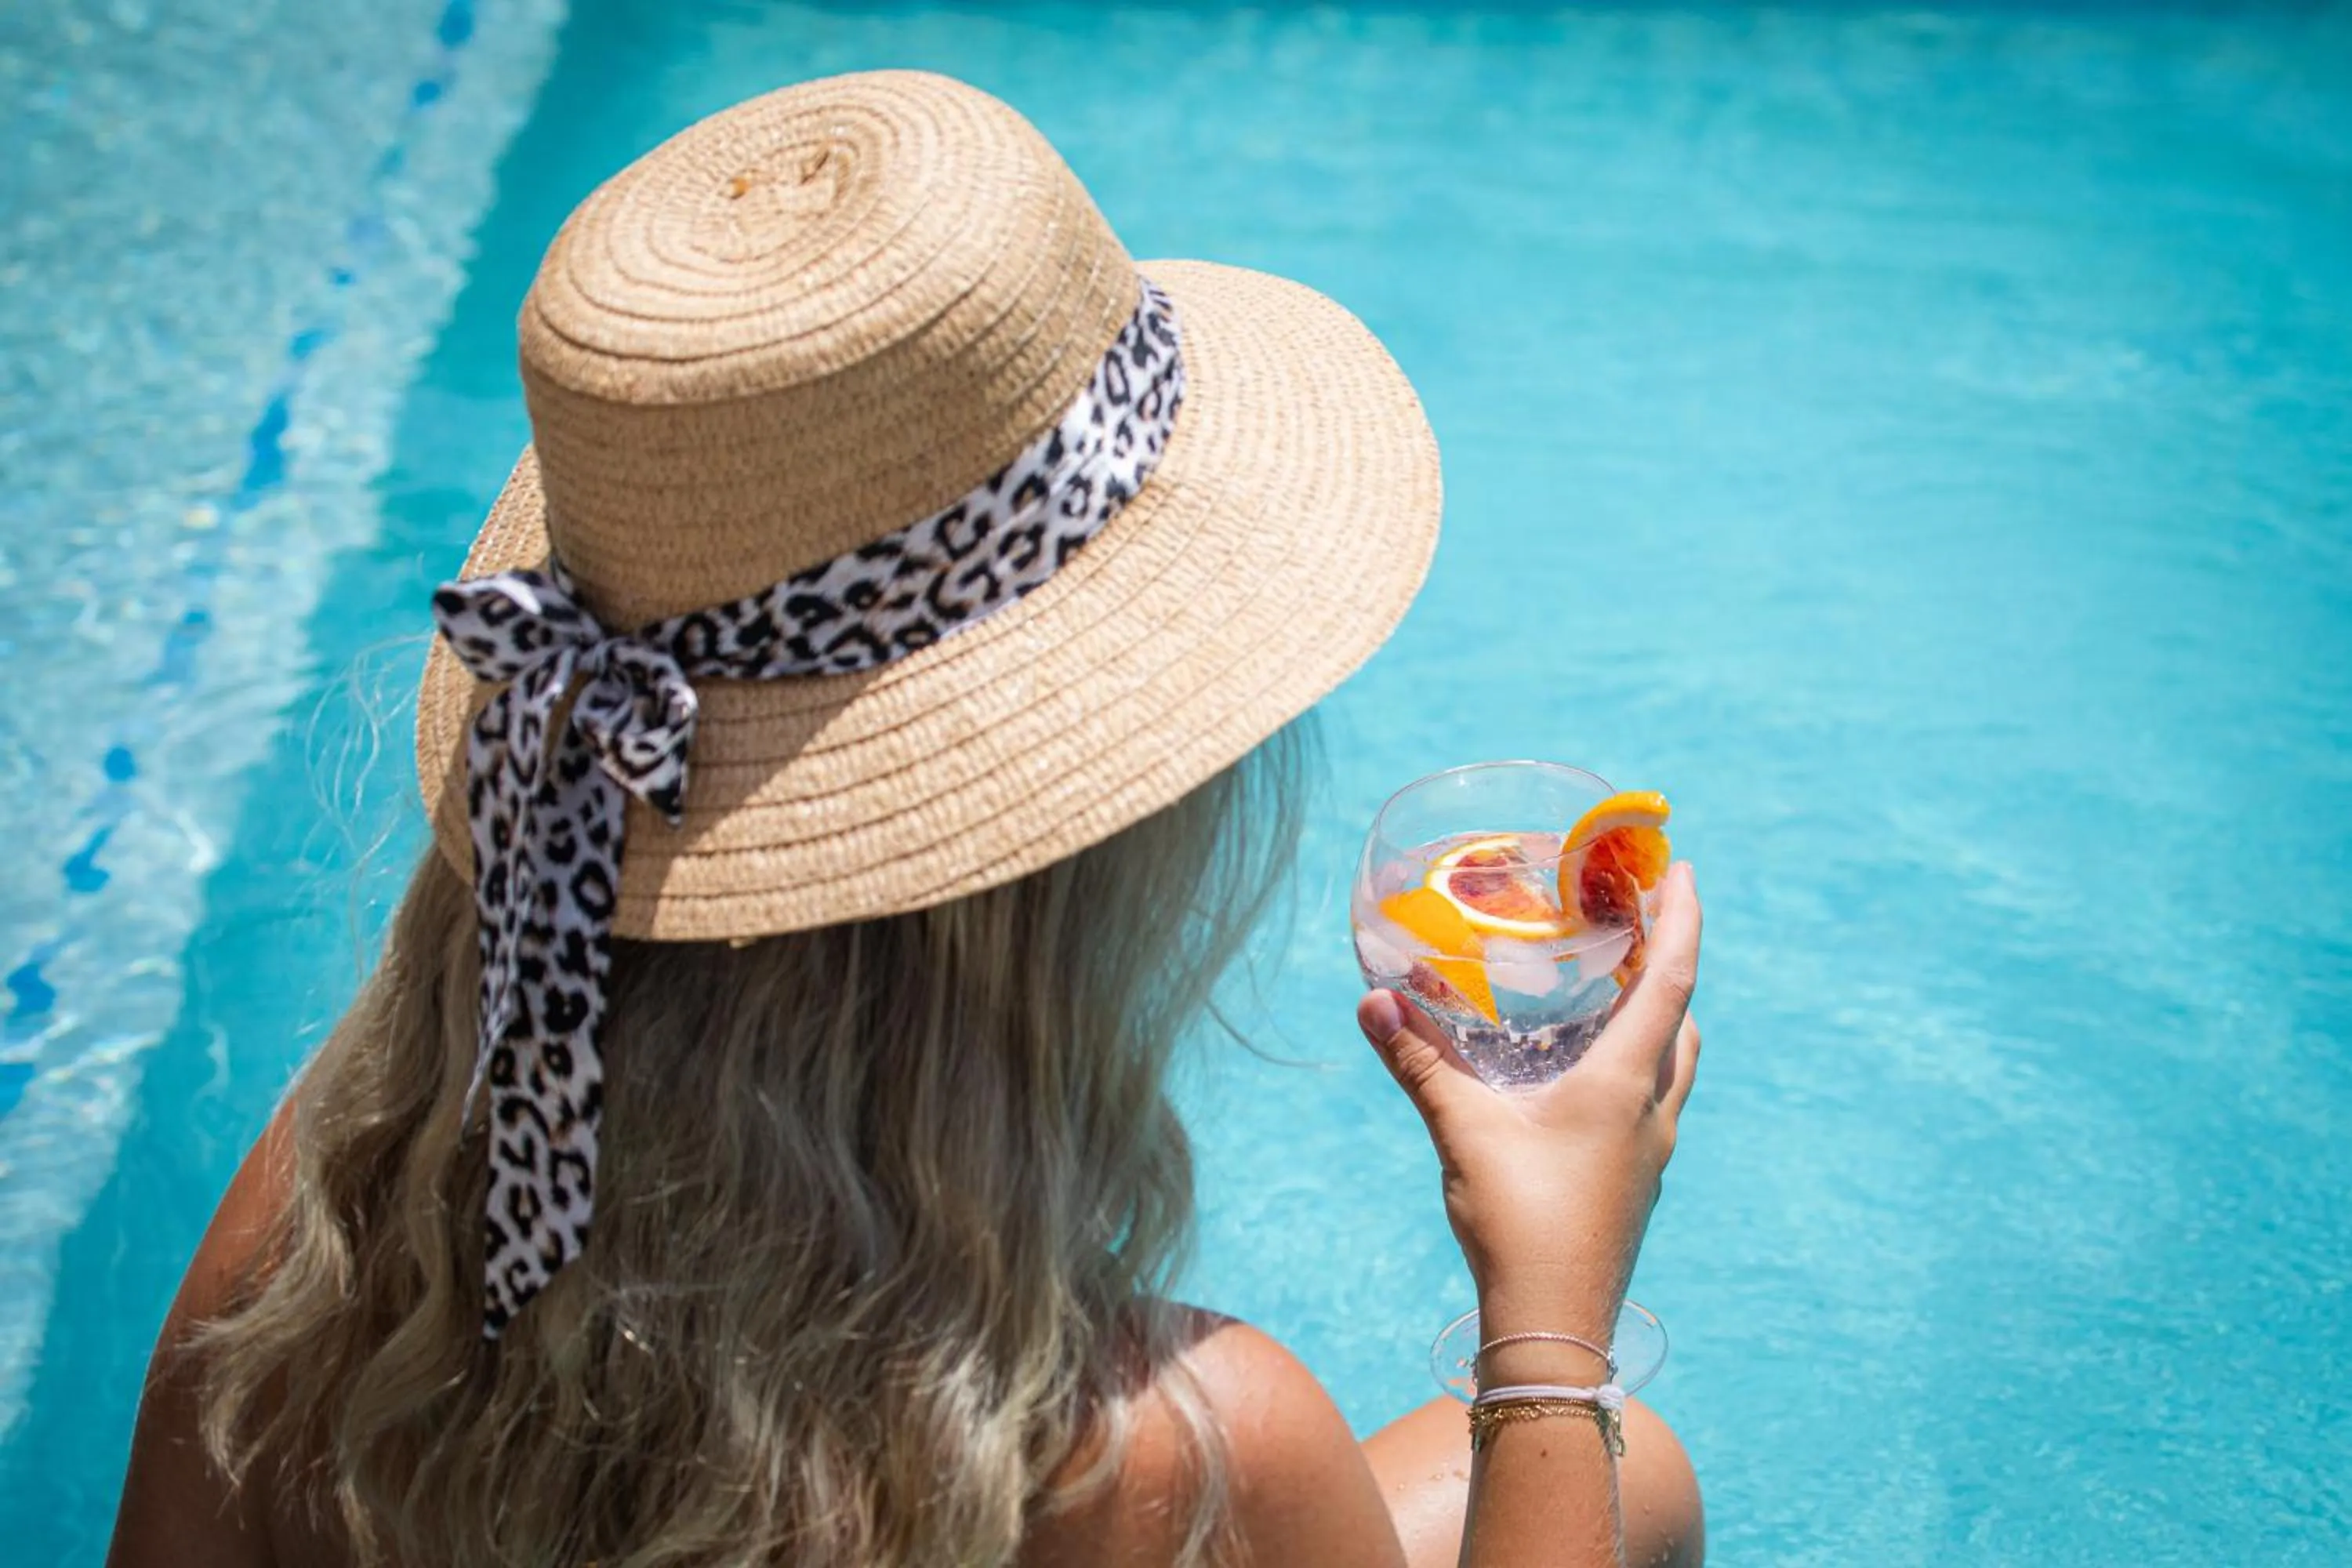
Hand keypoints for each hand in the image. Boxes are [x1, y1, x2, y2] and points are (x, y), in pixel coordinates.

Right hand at [1358, 861, 1701, 1338]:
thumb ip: (1420, 1064)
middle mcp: (1650, 1111)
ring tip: (1617, 984)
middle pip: (1681, 1018)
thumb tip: (1373, 1002)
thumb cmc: (1520, 1225)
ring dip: (1658, 1015)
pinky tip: (1587, 1067)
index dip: (1681, 920)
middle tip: (1639, 920)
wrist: (1555, 1326)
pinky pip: (1650, 1098)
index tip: (1682, 868)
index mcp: (1623, 1085)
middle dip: (1669, 962)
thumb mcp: (1462, 1132)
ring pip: (1672, 1062)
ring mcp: (1649, 1149)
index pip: (1671, 982)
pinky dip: (1636, 1060)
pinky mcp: (1635, 1178)